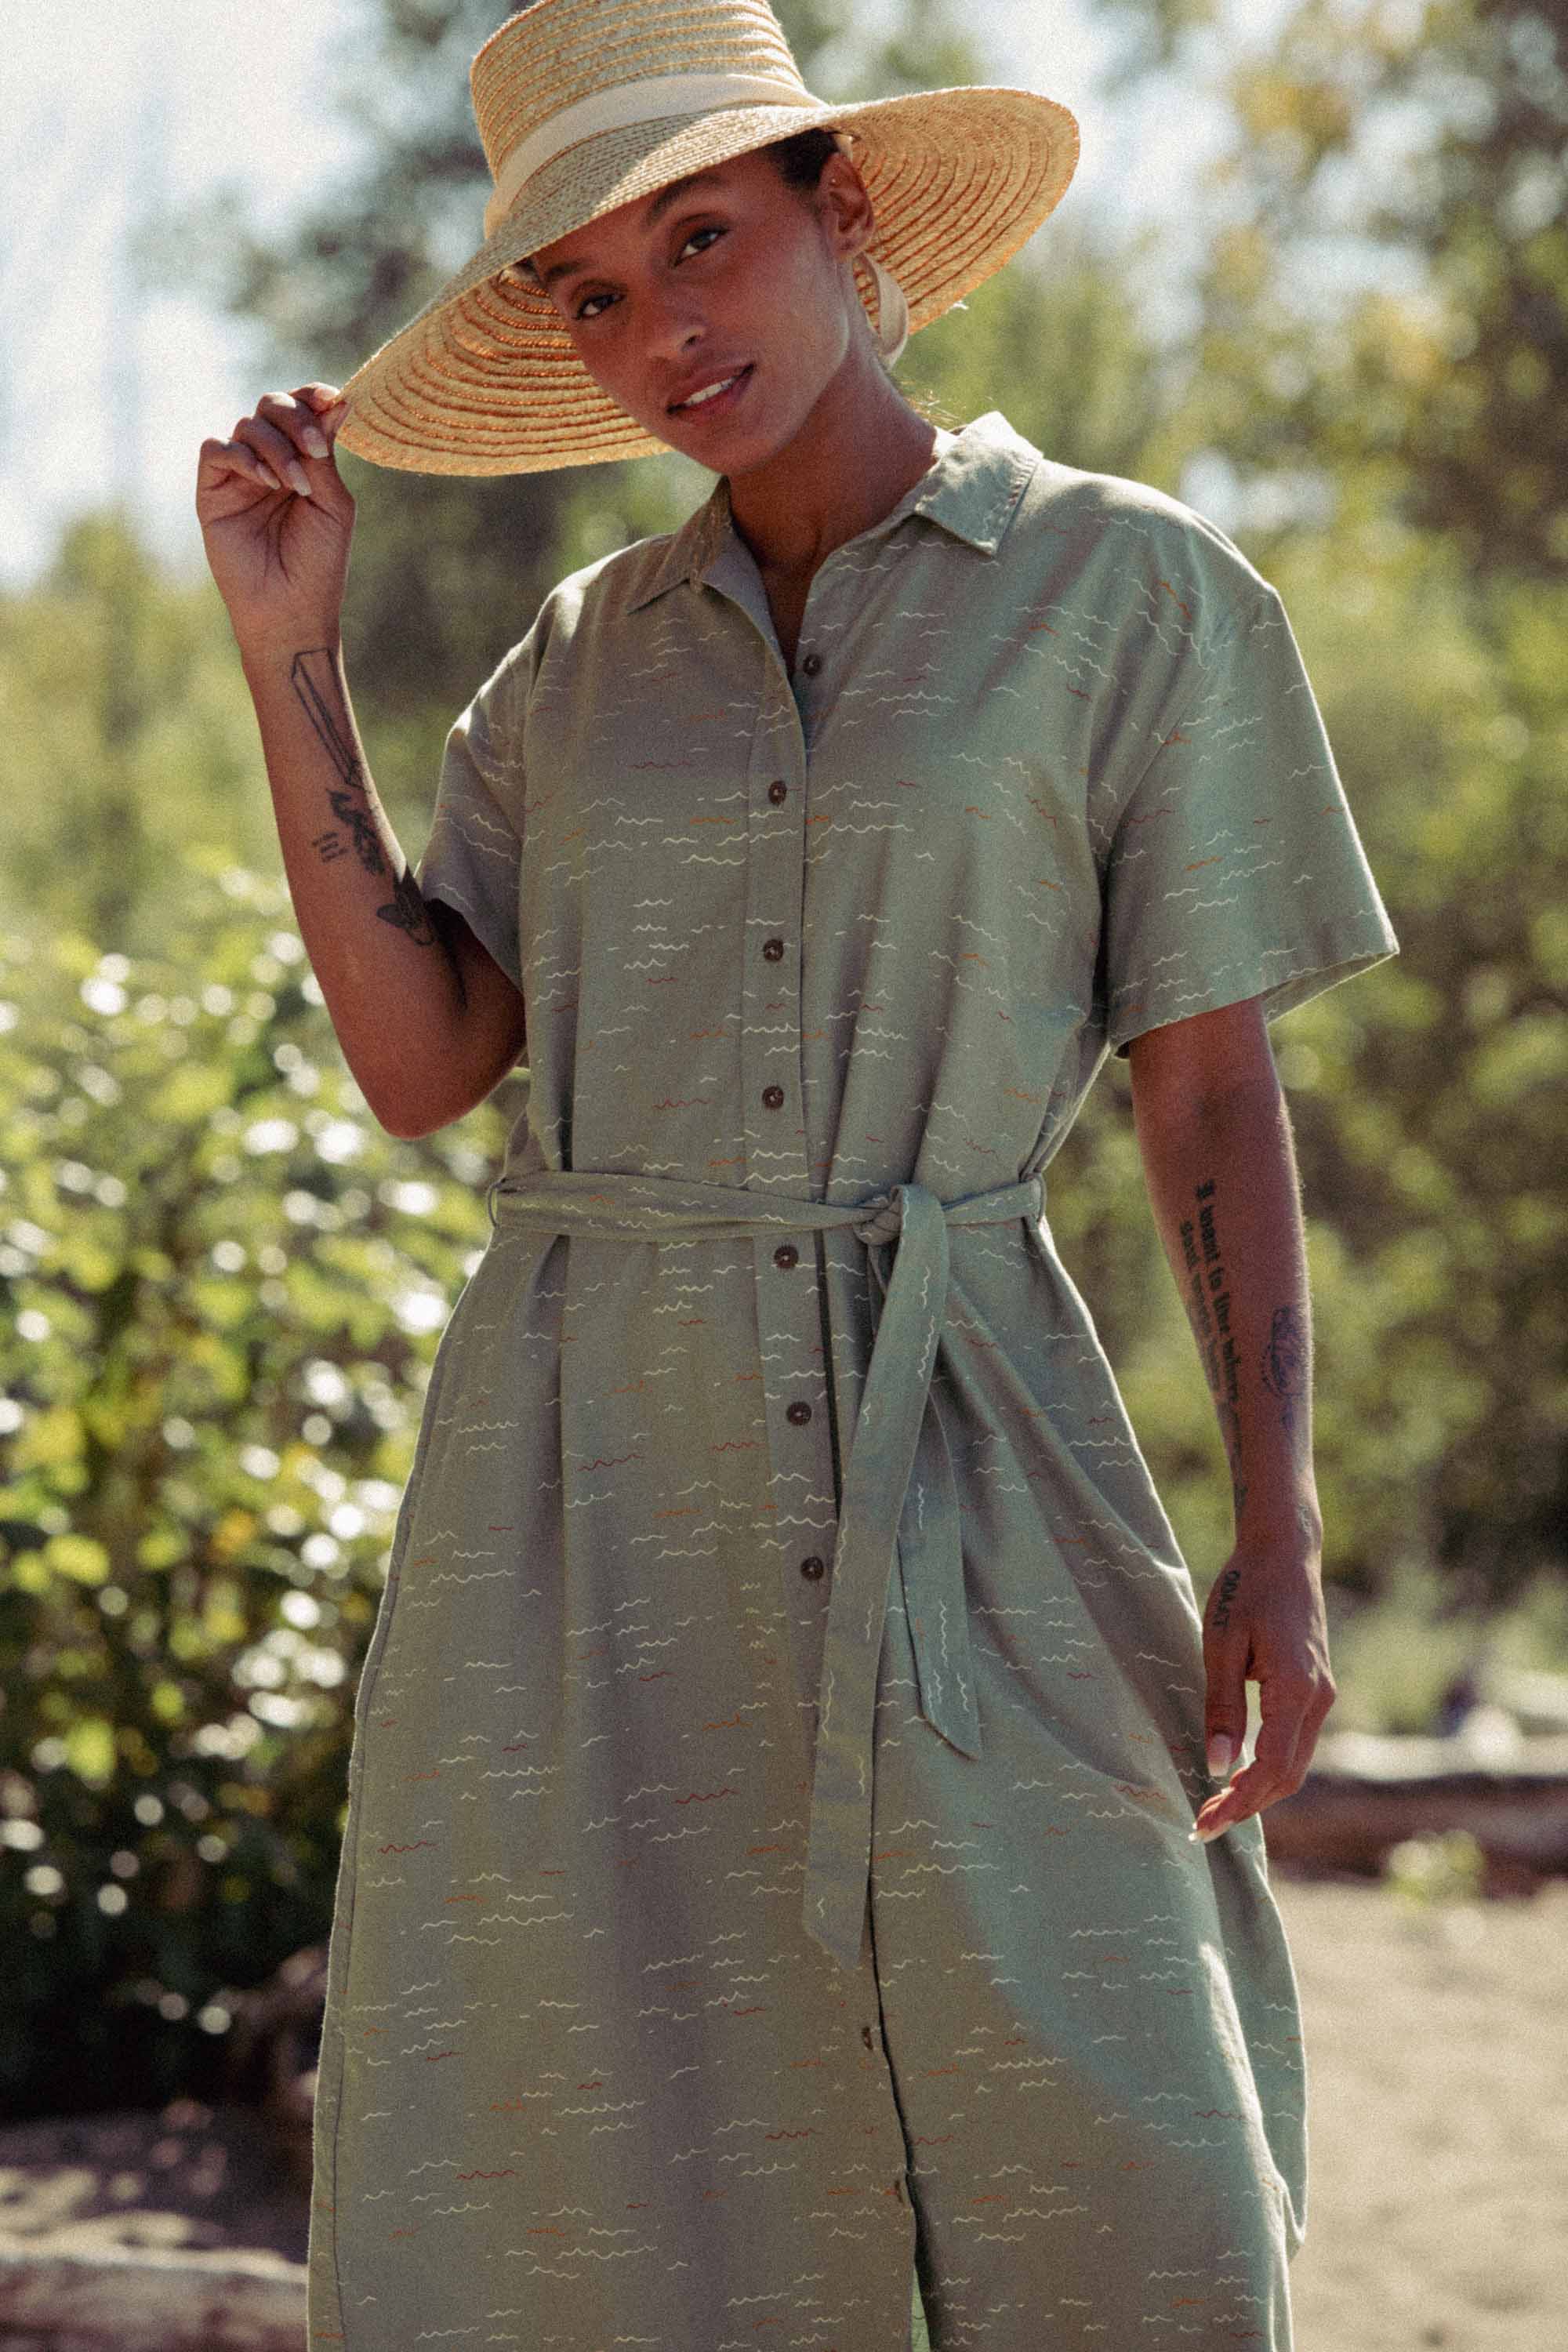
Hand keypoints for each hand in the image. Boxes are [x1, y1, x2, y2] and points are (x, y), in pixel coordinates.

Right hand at [196, 383, 354, 648]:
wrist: (290, 608)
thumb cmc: (318, 562)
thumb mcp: (332, 503)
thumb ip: (325, 453)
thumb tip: (338, 402)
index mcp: (303, 460)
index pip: (303, 409)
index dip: (313, 396)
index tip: (332, 400)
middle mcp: (270, 460)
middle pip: (272, 405)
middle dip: (294, 417)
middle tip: (315, 448)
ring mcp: (240, 474)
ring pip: (248, 425)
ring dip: (276, 448)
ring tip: (295, 485)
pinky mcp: (213, 490)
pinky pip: (217, 450)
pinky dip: (243, 457)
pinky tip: (267, 483)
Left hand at [1189, 1535, 1336, 1842]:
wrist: (1284, 1554)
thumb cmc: (1246, 1590)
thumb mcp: (1221, 1645)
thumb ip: (1223, 1707)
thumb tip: (1218, 1767)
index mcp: (1296, 1690)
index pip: (1271, 1768)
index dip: (1239, 1802)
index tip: (1205, 1822)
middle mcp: (1319, 1700)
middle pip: (1288, 1776)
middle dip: (1247, 1806)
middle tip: (1202, 1824)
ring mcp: (1322, 1696)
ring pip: (1294, 1764)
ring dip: (1258, 1791)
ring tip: (1215, 1807)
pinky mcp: (1315, 1690)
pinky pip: (1295, 1744)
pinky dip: (1268, 1768)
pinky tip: (1238, 1774)